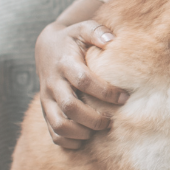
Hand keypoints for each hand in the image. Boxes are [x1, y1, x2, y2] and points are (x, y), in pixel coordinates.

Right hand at [35, 19, 127, 149]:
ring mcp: (46, 99)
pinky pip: (52, 132)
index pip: (84, 81)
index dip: (105, 92)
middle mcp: (53, 83)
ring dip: (80, 132)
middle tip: (111, 121)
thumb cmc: (73, 39)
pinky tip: (84, 139)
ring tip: (97, 130)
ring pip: (59, 124)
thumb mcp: (84, 28)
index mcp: (65, 64)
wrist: (46, 48)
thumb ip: (97, 32)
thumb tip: (111, 40)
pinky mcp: (45, 110)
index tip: (124, 98)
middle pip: (70, 107)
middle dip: (94, 118)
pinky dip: (68, 141)